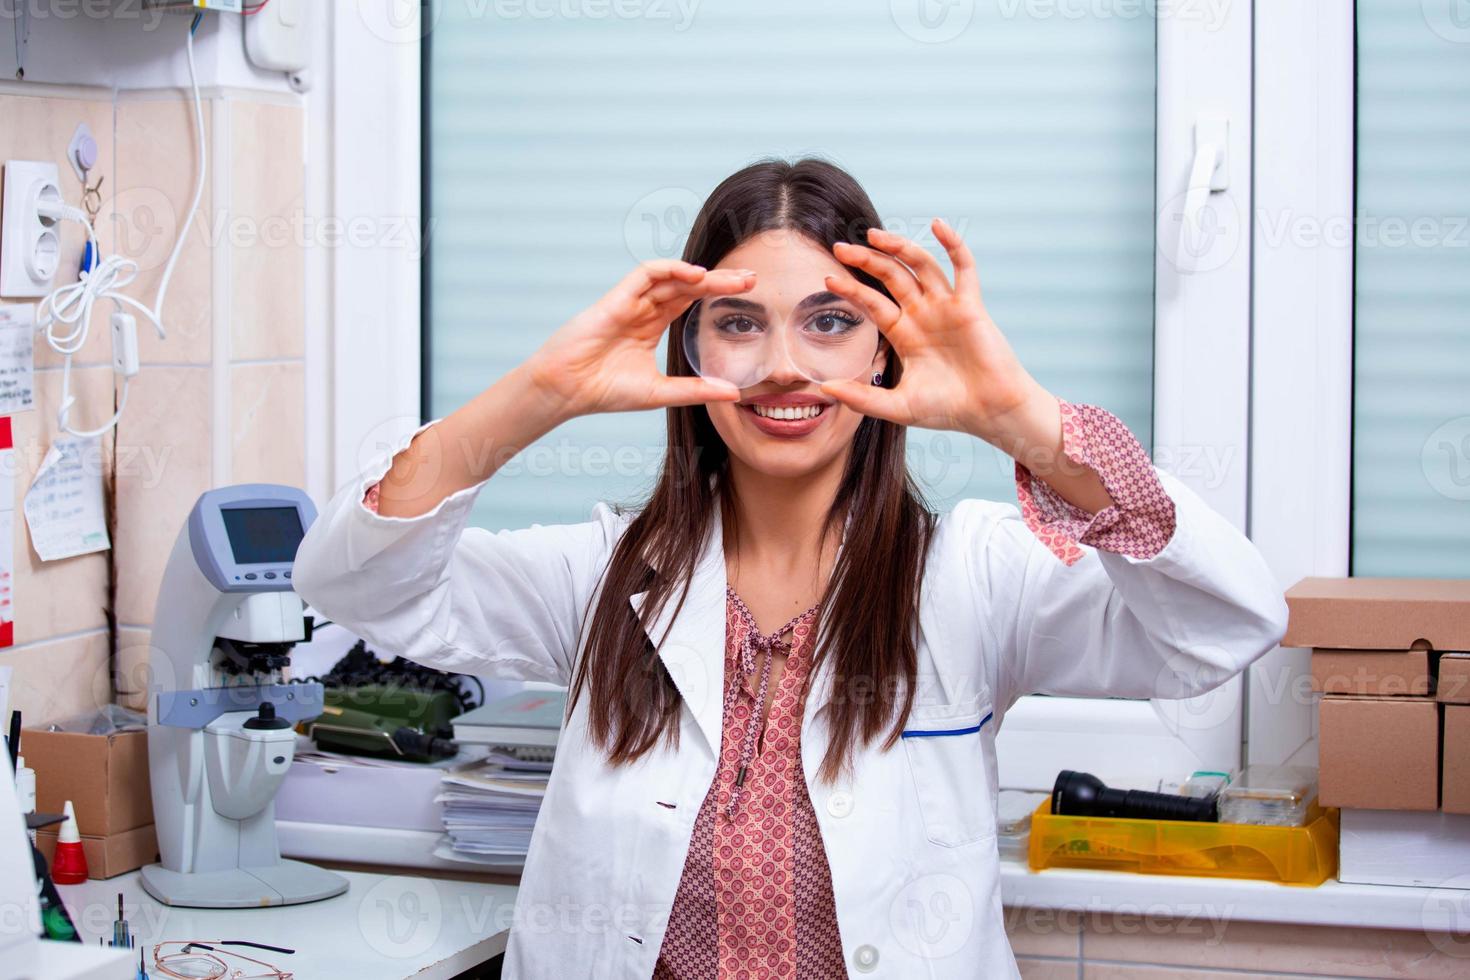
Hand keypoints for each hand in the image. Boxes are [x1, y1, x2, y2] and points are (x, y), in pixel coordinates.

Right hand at [524, 260, 751, 417]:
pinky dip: (671, 269)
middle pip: (686, 286)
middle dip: (719, 280)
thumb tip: (733, 394)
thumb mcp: (659, 392)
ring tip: (734, 278)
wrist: (566, 390)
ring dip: (702, 275)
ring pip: (671, 277)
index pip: (690, 302)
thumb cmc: (604, 391)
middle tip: (753, 279)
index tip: (748, 296)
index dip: (717, 295)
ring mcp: (629, 302)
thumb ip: (695, 390)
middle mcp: (642, 310)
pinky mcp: (616, 298)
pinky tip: (695, 275)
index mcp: (651, 326)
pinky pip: (646, 273)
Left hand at [820, 221, 1052, 445]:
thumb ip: (862, 398)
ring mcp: (947, 306)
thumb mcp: (898, 406)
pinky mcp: (971, 305)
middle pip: (891, 276)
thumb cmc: (948, 410)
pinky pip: (963, 267)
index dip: (852, 290)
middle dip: (867, 260)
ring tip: (873, 235)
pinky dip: (953, 245)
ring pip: (921, 265)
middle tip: (840, 248)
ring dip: (899, 247)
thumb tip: (825, 389)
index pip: (872, 303)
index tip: (828, 279)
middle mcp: (923, 314)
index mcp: (905, 333)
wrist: (989, 412)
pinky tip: (938, 225)